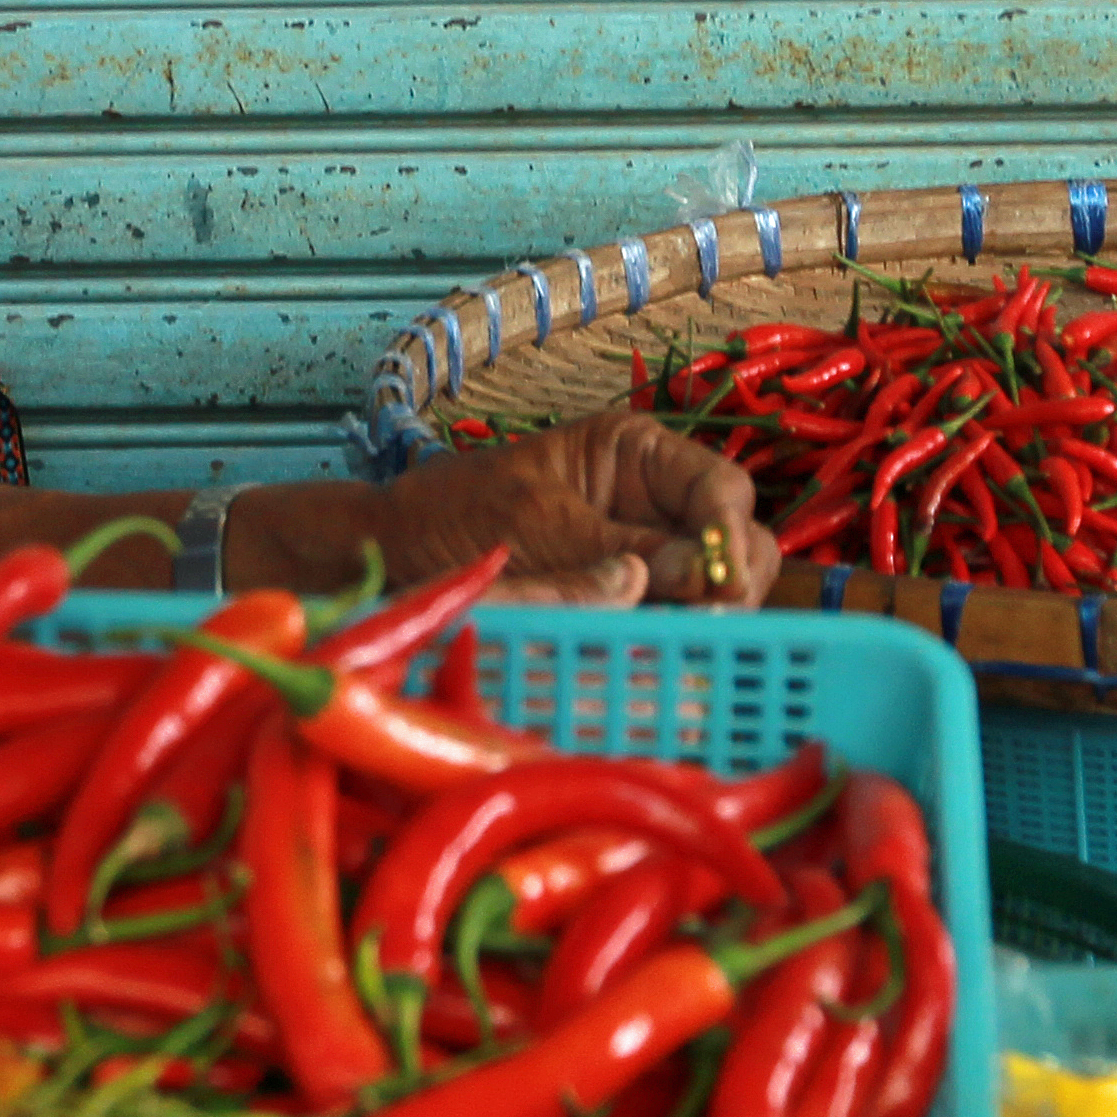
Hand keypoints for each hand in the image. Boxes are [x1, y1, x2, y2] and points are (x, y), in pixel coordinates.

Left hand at [247, 413, 770, 611]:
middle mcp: (647, 500)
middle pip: (730, 540)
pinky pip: (666, 619)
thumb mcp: (537, 528)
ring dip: (701, 618)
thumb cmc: (448, 518)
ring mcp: (637, 553)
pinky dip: (668, 640)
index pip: (722, 487)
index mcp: (633, 455)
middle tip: (704, 630)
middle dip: (726, 583)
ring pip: (707, 587)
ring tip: (677, 650)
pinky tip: (655, 661)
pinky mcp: (618, 600)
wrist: (384, 556)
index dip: (732, 536)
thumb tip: (701, 573)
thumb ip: (617, 552)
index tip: (723, 588)